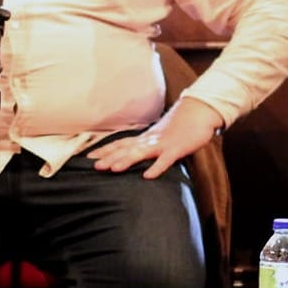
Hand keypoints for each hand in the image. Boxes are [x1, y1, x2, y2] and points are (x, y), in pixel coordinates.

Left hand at [89, 97, 222, 178]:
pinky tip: (147, 176)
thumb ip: (150, 143)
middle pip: (126, 149)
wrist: (199, 111)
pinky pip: (165, 160)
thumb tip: (138, 150)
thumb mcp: (161, 134)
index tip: (89, 157)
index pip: (121, 143)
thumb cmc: (181, 124)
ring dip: (126, 160)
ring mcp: (162, 144)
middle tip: (93, 166)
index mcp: (145, 137)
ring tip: (113, 169)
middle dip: (109, 157)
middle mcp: (150, 140)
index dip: (105, 150)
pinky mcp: (176, 149)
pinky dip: (156, 168)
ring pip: (141, 153)